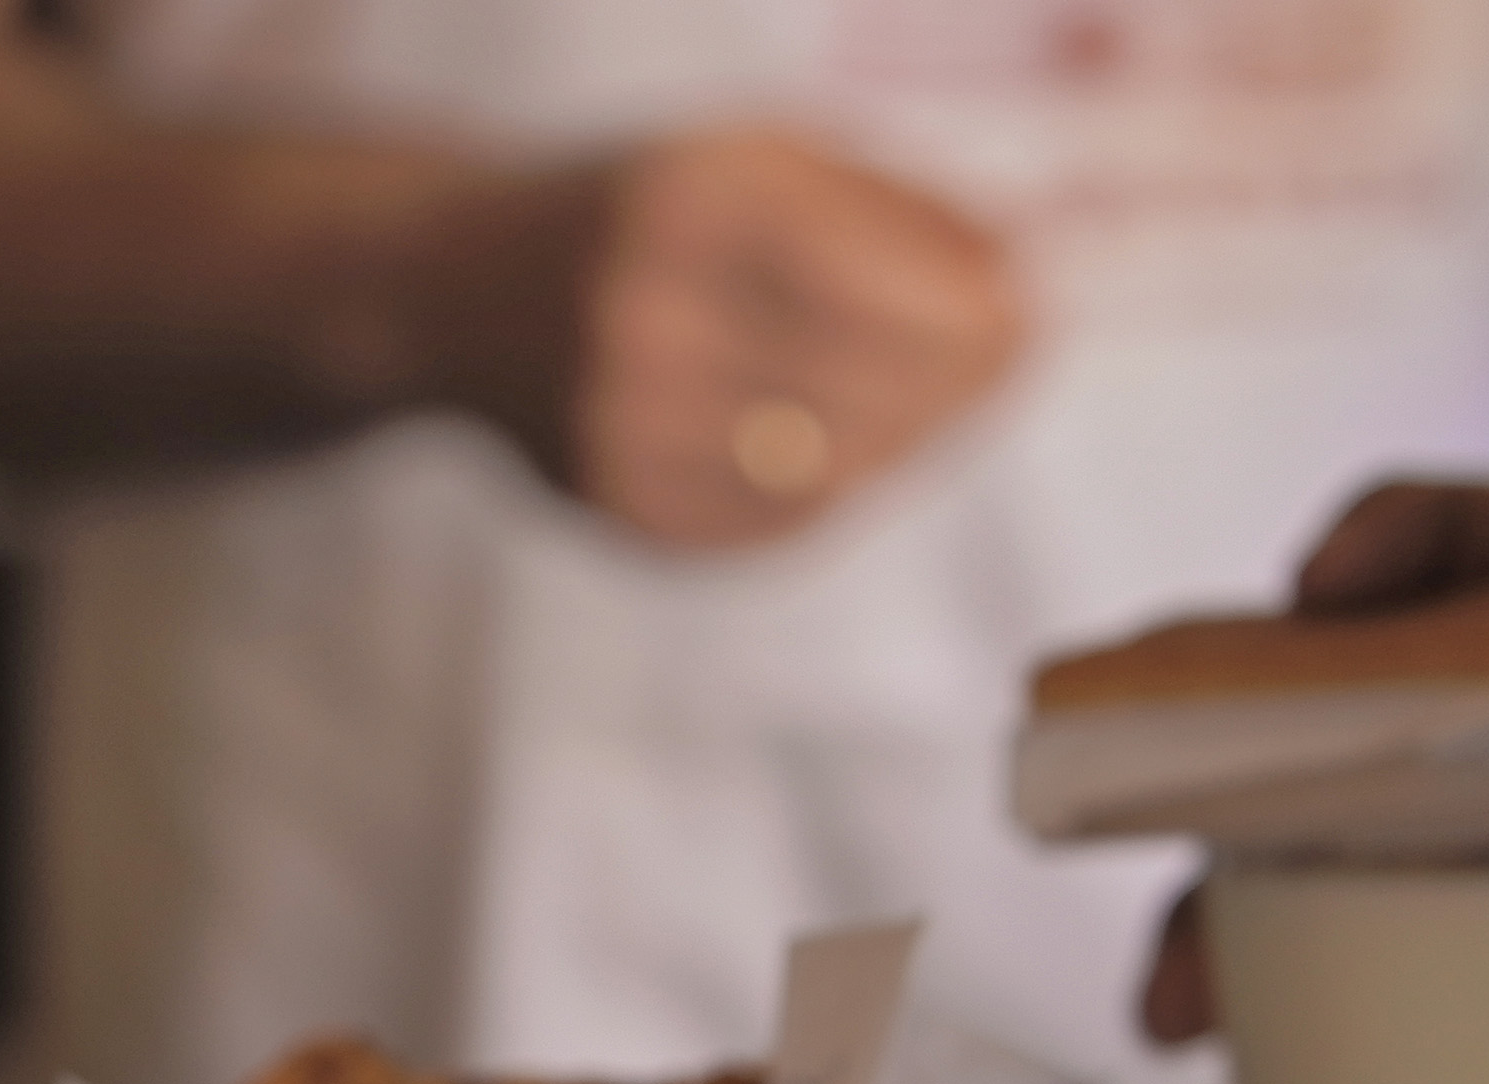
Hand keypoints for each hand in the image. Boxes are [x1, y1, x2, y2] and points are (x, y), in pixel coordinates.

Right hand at [524, 125, 1025, 550]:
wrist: (460, 291)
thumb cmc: (643, 206)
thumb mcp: (755, 154)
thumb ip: (888, 203)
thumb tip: (1021, 269)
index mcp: (682, 207)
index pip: (865, 282)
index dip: (967, 309)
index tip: (1028, 310)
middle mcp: (640, 322)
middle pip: (857, 386)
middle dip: (960, 380)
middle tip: (1009, 361)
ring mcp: (621, 430)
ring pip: (829, 471)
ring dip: (912, 440)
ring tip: (937, 400)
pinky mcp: (618, 509)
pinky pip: (775, 525)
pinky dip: (839, 488)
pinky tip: (856, 445)